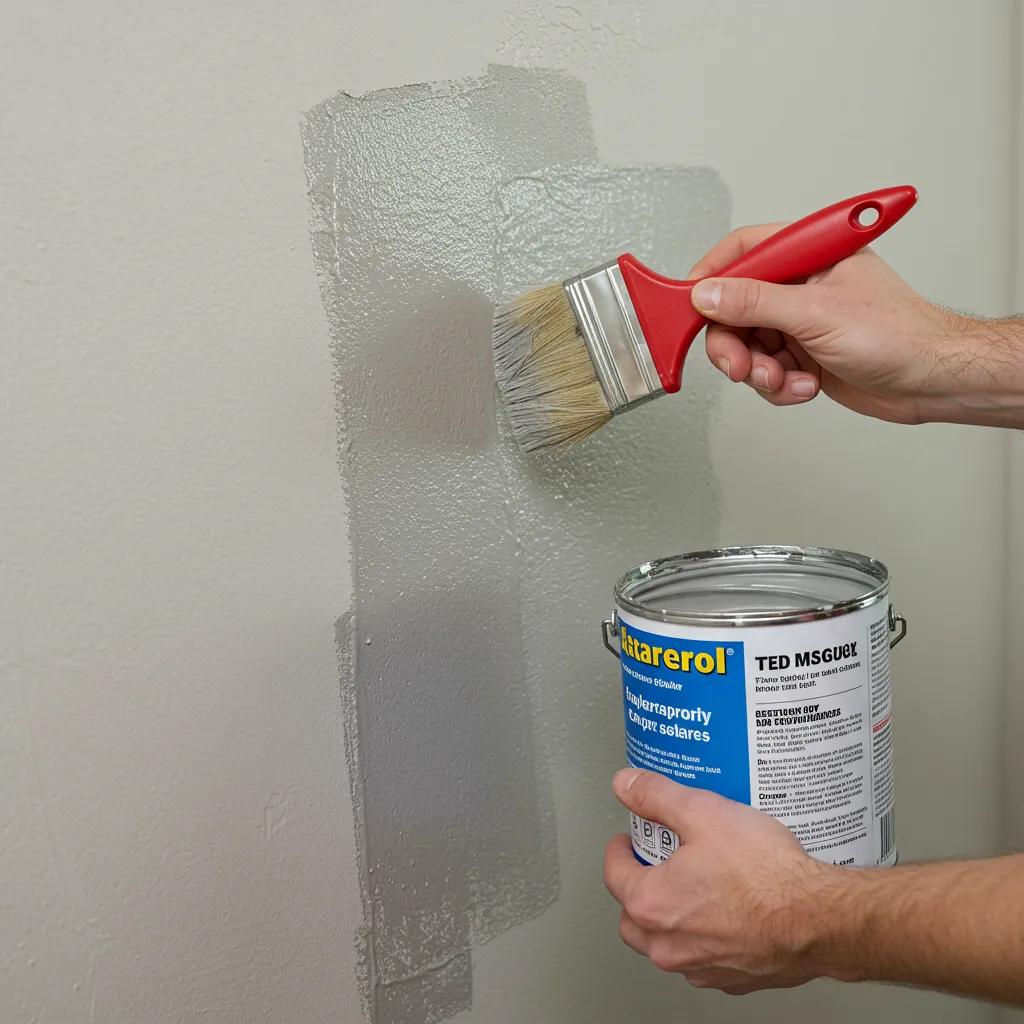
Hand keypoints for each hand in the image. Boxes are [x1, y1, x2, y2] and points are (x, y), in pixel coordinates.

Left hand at [603, 768, 839, 994]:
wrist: (819, 918)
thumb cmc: (765, 873)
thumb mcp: (703, 812)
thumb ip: (657, 796)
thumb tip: (626, 784)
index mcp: (652, 905)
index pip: (614, 874)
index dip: (619, 849)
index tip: (627, 839)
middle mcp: (669, 946)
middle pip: (633, 917)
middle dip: (638, 888)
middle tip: (656, 862)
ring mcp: (702, 968)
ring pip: (667, 943)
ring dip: (670, 916)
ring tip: (693, 882)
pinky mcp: (733, 979)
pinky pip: (704, 958)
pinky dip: (705, 936)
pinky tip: (725, 910)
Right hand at [688, 225, 1023, 426]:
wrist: (931, 381)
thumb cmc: (899, 335)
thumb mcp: (817, 314)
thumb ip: (755, 303)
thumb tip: (708, 294)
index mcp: (809, 255)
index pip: (744, 251)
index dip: (711, 277)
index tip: (690, 305)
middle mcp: (802, 285)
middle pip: (736, 308)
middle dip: (734, 343)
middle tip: (740, 365)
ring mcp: (801, 321)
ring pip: (748, 345)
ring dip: (759, 371)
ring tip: (785, 380)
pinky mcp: (804, 354)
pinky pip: (767, 370)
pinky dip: (779, 385)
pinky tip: (805, 386)